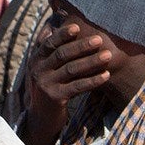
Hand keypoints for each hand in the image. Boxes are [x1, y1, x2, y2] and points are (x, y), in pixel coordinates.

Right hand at [20, 20, 111, 144]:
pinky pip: (77, 87)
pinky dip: (93, 81)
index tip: (77, 27)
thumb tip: (53, 25)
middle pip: (62, 54)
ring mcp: (45, 84)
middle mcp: (38, 70)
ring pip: (71, 69)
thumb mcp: (45, 69)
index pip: (49, 43)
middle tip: (99, 39)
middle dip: (81, 46)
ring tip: (108, 56)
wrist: (41, 119)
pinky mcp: (55, 98)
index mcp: (36, 60)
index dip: (63, 34)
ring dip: (91, 61)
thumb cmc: (49, 89)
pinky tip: (106, 76)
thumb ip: (50, 51)